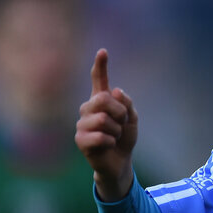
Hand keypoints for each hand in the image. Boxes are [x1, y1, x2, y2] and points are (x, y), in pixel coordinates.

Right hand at [75, 49, 137, 200]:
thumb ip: (126, 104)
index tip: (103, 51)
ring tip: (114, 137)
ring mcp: (82, 124)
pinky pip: (102, 136)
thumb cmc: (123, 138)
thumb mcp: (132, 119)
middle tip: (121, 124)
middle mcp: (88, 108)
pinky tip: (108, 146)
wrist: (119, 161)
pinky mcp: (80, 139)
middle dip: (119, 112)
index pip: (98, 80)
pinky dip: (111, 141)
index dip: (100, 66)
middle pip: (103, 99)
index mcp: (100, 101)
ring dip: (117, 130)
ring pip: (103, 119)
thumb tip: (114, 91)